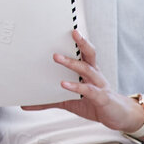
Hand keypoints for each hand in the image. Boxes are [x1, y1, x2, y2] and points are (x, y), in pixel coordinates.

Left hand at [19, 30, 143, 132]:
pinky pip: (88, 90)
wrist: (118, 117)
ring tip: (57, 57)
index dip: (77, 38)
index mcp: (88, 70)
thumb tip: (25, 105)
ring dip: (72, 62)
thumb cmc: (94, 103)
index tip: (66, 26)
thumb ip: (49, 100)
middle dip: (81, 42)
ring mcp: (99, 85)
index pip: (83, 50)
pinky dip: (76, 87)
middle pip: (89, 53)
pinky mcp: (101, 98)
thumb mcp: (70, 101)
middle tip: (70, 33)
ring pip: (87, 69)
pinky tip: (64, 84)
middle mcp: (95, 74)